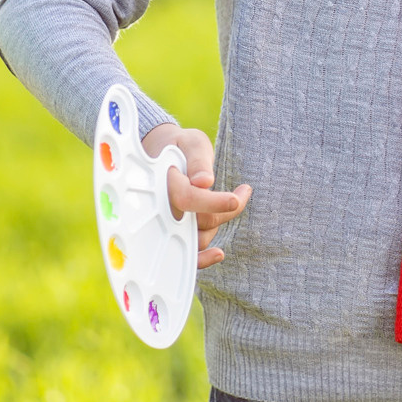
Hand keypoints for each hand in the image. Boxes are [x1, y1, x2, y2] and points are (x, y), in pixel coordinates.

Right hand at [143, 123, 252, 268]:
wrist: (160, 155)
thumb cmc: (180, 146)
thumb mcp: (192, 143)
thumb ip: (198, 161)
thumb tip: (205, 182)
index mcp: (163, 183)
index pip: (188, 198)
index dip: (213, 202)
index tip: (235, 200)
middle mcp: (162, 207)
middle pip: (199, 221)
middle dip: (223, 211)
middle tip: (240, 195)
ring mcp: (167, 222)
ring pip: (198, 237)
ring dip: (218, 224)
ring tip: (230, 202)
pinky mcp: (175, 232)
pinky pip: (187, 253)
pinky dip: (202, 258)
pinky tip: (219, 254)